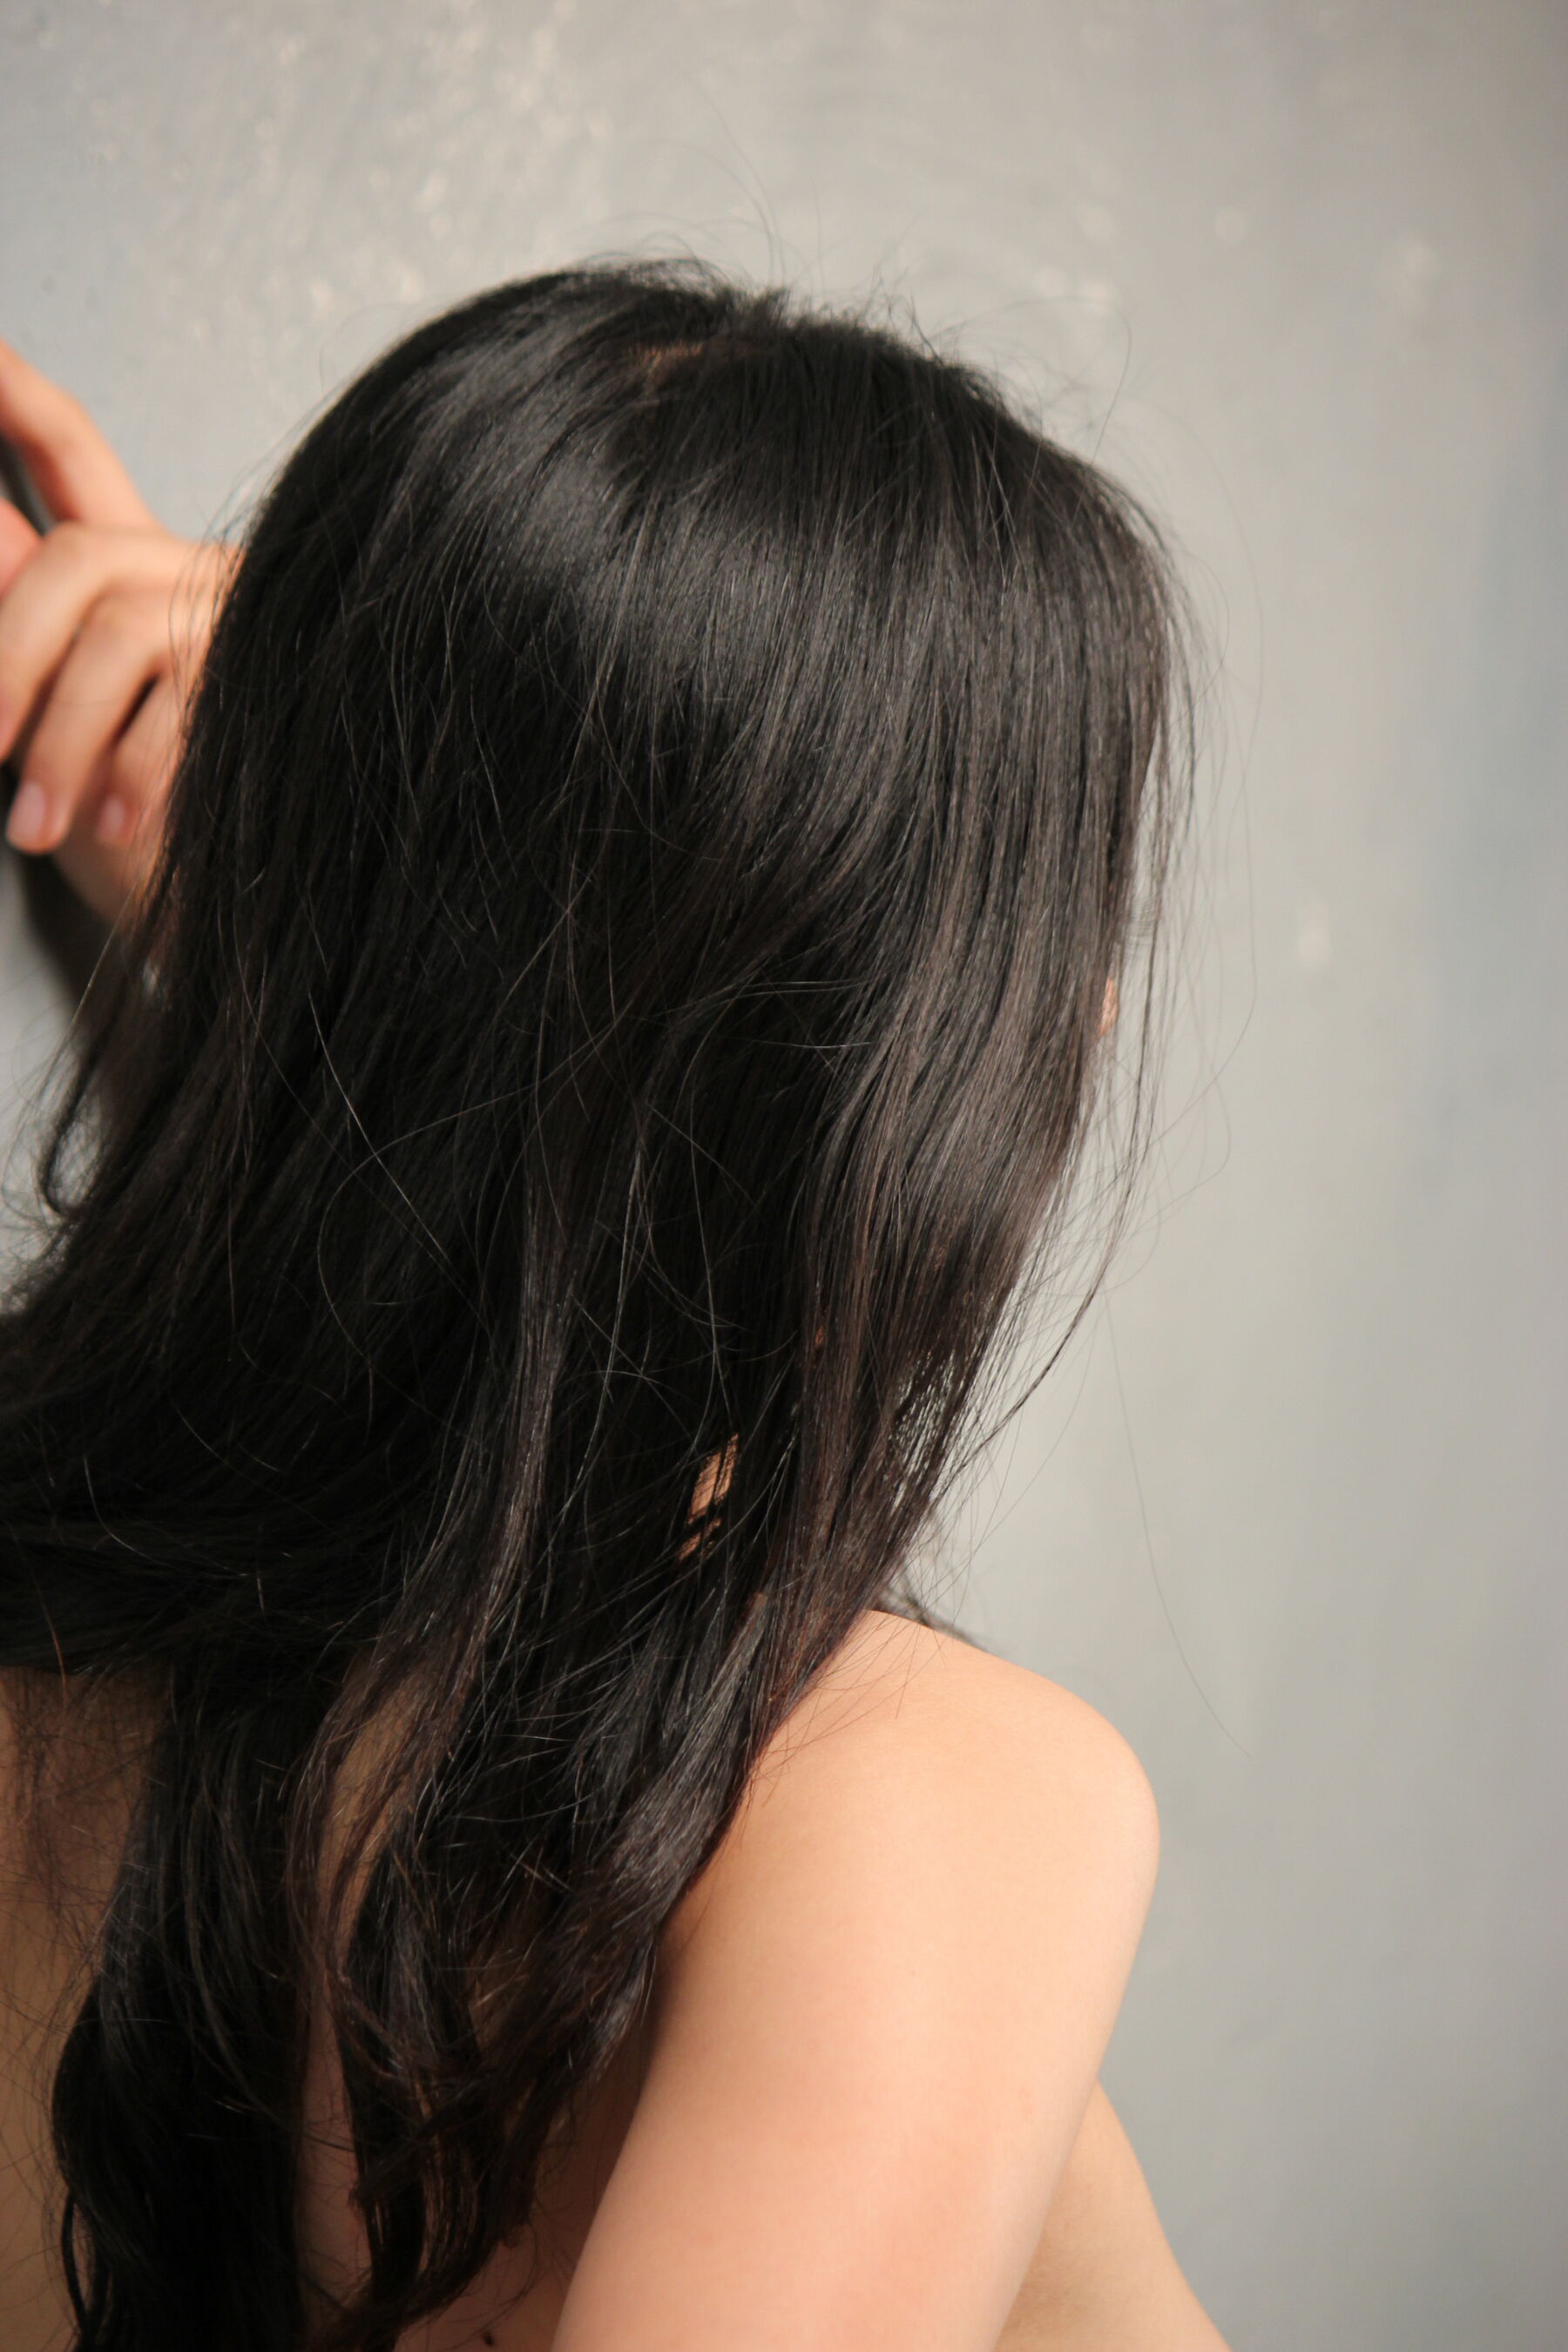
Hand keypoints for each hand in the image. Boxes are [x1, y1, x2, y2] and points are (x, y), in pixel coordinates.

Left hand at [0, 338, 238, 928]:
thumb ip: (22, 637)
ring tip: (29, 824)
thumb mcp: (49, 722)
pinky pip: (173, 713)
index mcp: (134, 569)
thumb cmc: (135, 831)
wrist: (227, 913)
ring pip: (116, 633)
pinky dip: (124, 777)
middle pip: (75, 562)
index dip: (14, 393)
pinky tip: (106, 828)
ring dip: (55, 735)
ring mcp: (240, 630)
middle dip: (7, 651)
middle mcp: (191, 577)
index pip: (67, 449)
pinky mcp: (270, 691)